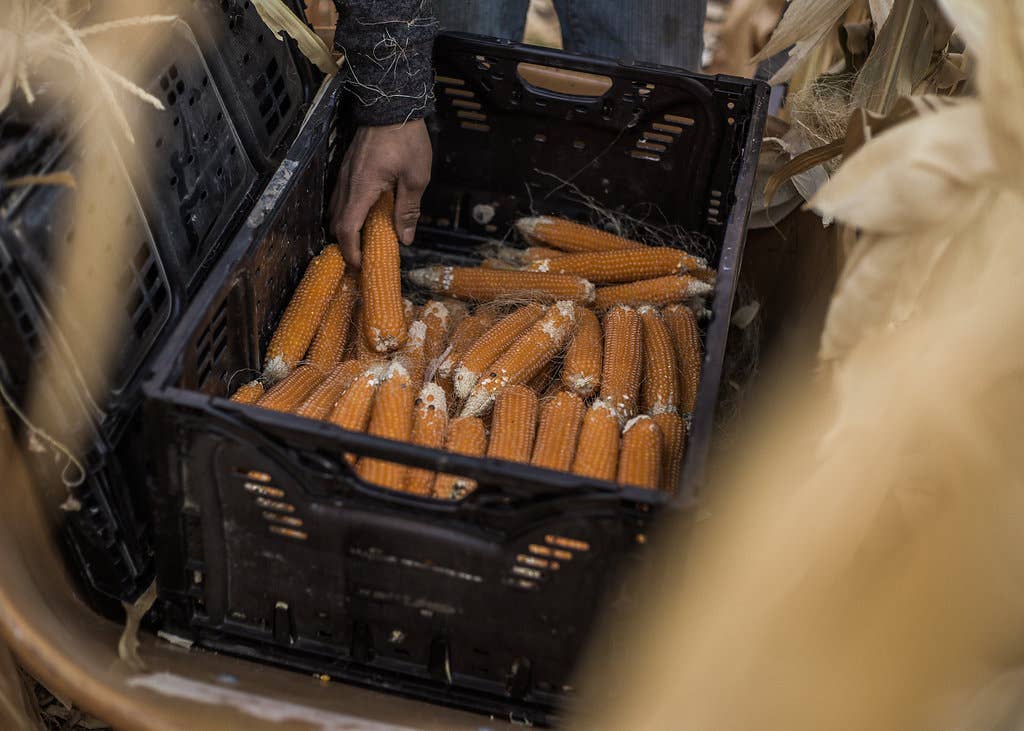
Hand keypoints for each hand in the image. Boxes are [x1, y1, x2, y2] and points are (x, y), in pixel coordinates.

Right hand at [329, 119, 432, 266]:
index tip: (359, 266)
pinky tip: (366, 217)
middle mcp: (346, 183)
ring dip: (347, 229)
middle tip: (363, 260)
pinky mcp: (348, 167)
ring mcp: (344, 174)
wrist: (391, 103)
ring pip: (337, 210)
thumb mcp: (416, 178)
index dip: (351, 252)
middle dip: (347, 245)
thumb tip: (405, 238)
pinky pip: (342, 197)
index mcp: (361, 189)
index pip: (347, 229)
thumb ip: (408, 210)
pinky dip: (349, 214)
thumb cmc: (406, 138)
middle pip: (337, 223)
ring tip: (365, 243)